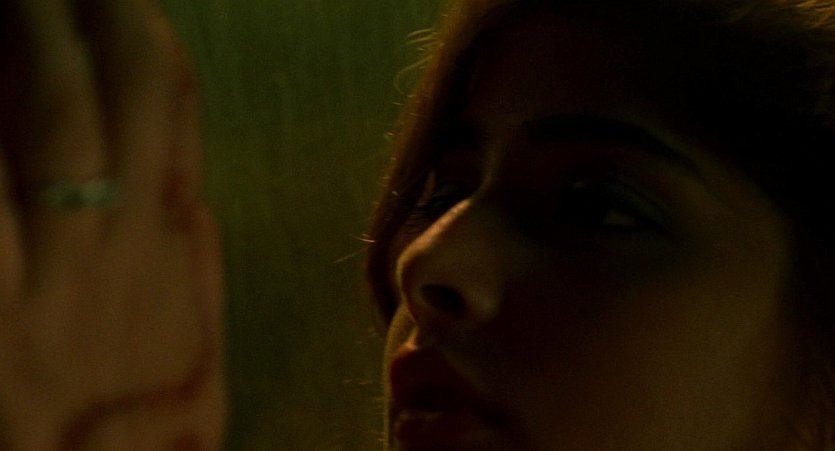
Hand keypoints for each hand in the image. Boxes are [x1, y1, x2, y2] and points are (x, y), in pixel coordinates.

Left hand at [0, 1, 224, 448]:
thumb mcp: (194, 355)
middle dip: (85, 12)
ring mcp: (47, 267)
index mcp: (168, 249)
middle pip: (113, 90)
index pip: (168, 109)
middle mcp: (116, 241)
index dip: (142, 35)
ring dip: (32, 40)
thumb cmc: (132, 433)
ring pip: (50, 118)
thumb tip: (188, 196)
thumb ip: (193, 268)